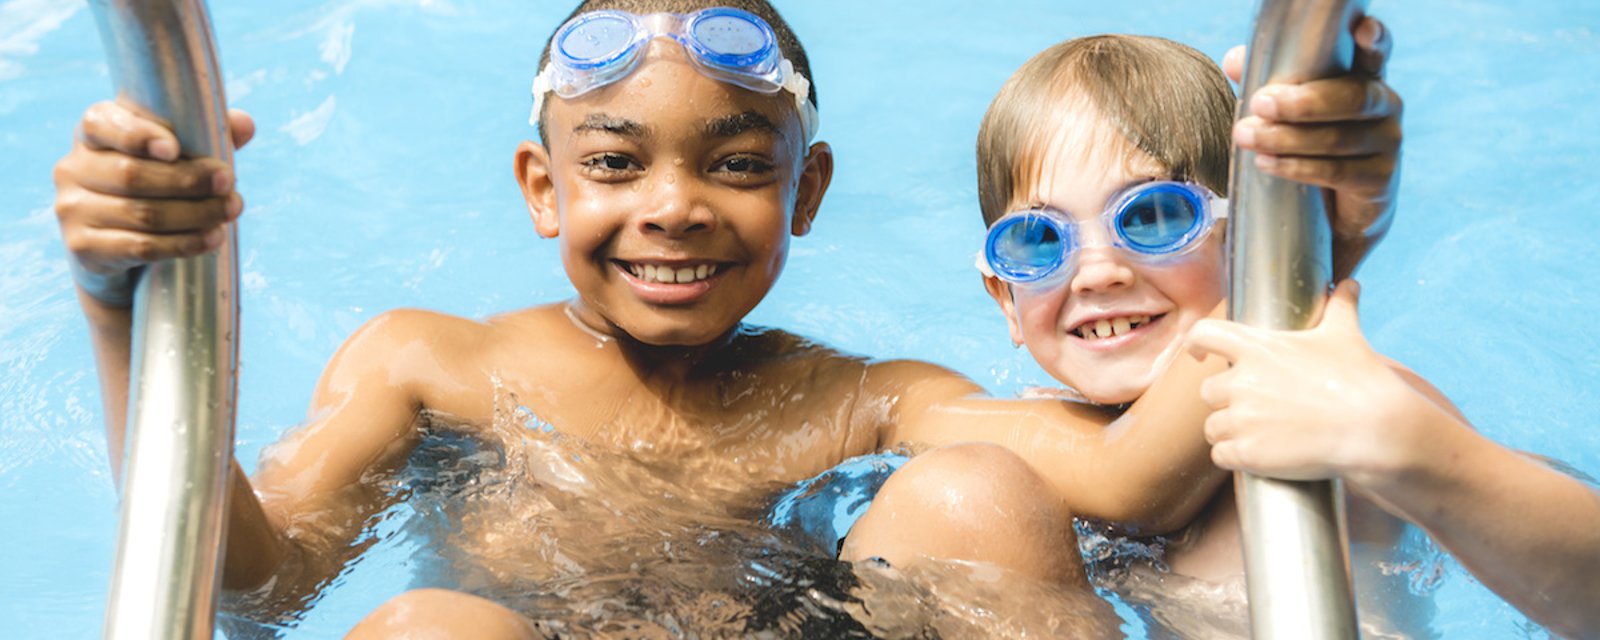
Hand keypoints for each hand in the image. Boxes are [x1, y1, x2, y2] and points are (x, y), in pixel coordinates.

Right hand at [54, 101, 255, 279]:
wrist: (116, 245)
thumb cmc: (154, 184)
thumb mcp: (177, 154)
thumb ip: (206, 135)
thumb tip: (244, 124)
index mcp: (93, 133)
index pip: (101, 124)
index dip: (137, 135)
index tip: (174, 148)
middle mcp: (73, 167)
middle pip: (132, 174)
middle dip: (188, 180)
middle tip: (229, 183)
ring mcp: (72, 208)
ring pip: (142, 213)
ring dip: (195, 214)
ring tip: (231, 210)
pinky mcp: (83, 247)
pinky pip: (140, 247)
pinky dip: (183, 243)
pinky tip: (213, 238)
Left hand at [1182, 281, 1428, 488]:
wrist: (1374, 428)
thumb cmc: (1360, 379)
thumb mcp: (1345, 335)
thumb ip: (1340, 307)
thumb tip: (1349, 285)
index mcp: (1256, 348)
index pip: (1204, 334)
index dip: (1195, 344)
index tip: (1197, 355)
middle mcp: (1241, 382)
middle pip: (1208, 391)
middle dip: (1225, 400)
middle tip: (1253, 408)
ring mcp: (1242, 419)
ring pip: (1213, 427)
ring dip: (1229, 431)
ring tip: (1259, 434)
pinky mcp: (1248, 453)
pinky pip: (1222, 456)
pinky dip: (1235, 457)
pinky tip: (1257, 456)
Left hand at [1223, 17, 1400, 277]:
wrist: (1331, 214)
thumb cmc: (1307, 147)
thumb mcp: (1283, 113)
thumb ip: (1262, 83)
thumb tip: (1234, 60)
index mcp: (1362, 78)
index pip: (1375, 53)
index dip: (1374, 40)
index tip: (1363, 29)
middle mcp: (1383, 105)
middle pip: (1351, 96)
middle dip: (1303, 101)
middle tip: (1259, 104)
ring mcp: (1387, 142)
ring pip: (1338, 137)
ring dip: (1287, 137)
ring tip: (1246, 136)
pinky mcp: (1380, 180)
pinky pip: (1337, 171)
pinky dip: (1298, 167)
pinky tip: (1268, 164)